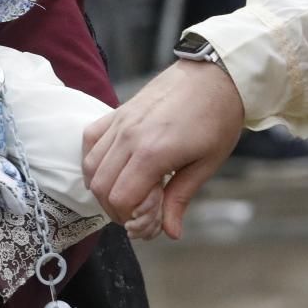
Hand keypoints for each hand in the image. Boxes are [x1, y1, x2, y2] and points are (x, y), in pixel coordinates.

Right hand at [83, 60, 245, 239]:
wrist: (216, 75)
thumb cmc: (218, 118)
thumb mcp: (206, 164)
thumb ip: (181, 198)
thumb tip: (170, 232)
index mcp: (153, 153)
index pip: (120, 200)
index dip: (131, 219)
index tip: (150, 222)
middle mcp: (129, 137)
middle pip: (101, 188)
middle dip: (116, 210)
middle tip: (139, 214)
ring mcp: (120, 122)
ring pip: (91, 167)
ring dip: (103, 188)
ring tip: (127, 194)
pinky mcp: (118, 112)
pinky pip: (90, 140)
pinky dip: (94, 161)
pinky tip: (111, 169)